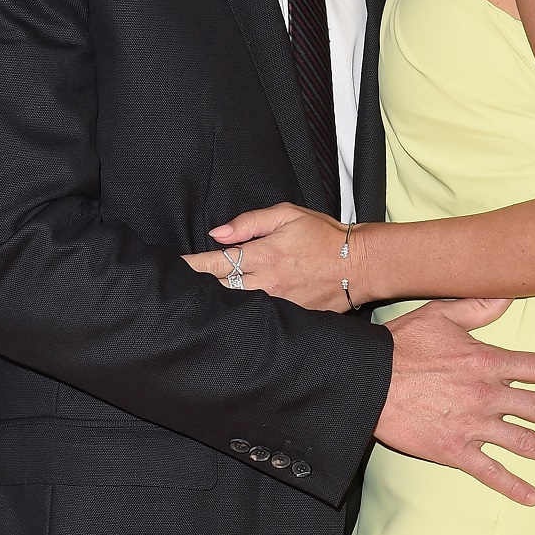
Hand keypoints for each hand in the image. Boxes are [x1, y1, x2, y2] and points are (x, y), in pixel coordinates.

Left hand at [182, 203, 349, 310]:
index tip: (174, 268)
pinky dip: (243, 317)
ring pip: (236, 308)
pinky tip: (231, 318)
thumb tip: (217, 233)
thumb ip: (249, 222)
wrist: (360, 264)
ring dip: (218, 304)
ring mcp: (279, 304)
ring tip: (197, 305)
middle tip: (178, 289)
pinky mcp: (290, 318)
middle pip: (220, 290)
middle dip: (198, 289)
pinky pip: (259, 319)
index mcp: (264, 255)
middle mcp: (268, 283)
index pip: (216, 263)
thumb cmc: (323, 236)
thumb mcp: (287, 216)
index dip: (191, 266)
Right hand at [378, 297, 534, 505]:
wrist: (366, 380)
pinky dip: (513, 486)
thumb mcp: (440, 314)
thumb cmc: (400, 345)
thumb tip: (508, 294)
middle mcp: (487, 394)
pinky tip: (533, 497)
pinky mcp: (453, 449)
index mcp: (488, 360)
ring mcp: (472, 425)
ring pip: (526, 443)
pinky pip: (489, 471)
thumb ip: (478, 306)